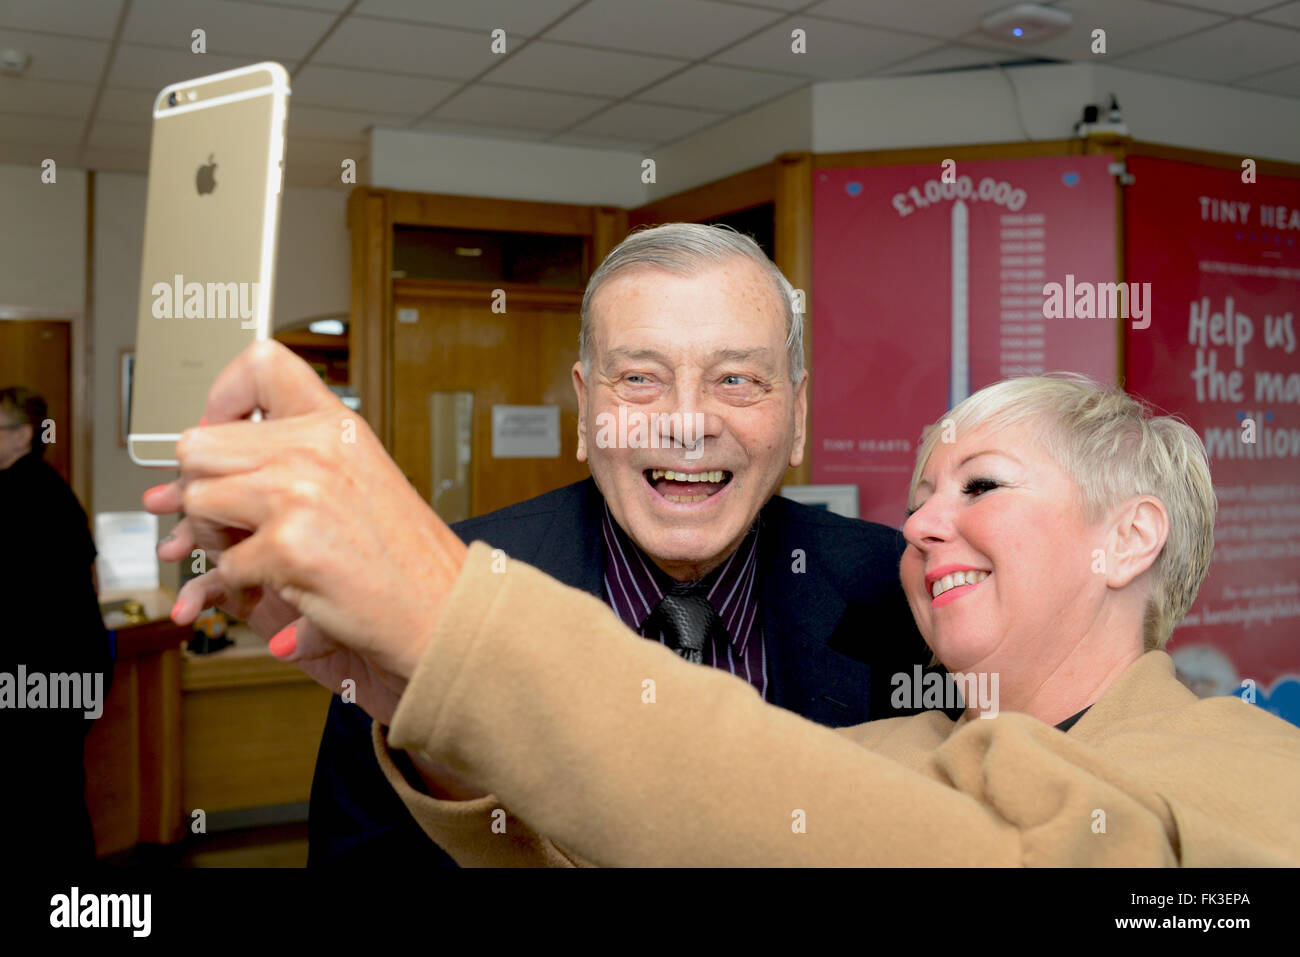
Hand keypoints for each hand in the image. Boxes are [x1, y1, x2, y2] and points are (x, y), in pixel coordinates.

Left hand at [142, 339, 467, 682]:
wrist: (443, 609)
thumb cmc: (404, 556)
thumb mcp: (356, 479)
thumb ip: (279, 464)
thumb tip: (169, 488)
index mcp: (336, 425)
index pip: (261, 363)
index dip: (222, 396)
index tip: (223, 431)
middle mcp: (316, 448)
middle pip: (199, 444)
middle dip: (201, 487)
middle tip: (232, 516)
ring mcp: (299, 494)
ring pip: (197, 502)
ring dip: (216, 538)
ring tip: (259, 552)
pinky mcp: (287, 546)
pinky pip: (222, 562)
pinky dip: (245, 584)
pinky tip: (284, 581)